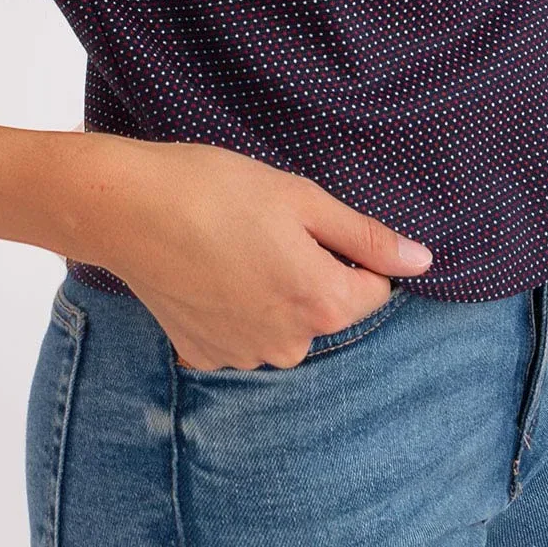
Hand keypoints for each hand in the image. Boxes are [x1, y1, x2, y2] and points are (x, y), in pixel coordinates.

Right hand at [74, 136, 434, 370]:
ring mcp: (242, 356)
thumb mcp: (301, 198)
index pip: (375, 290)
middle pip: (325, 309)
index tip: (307, 222)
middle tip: (264, 227)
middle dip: (309, 272)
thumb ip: (365, 237)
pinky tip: (207, 269)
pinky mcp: (203, 354)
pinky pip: (240, 332)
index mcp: (322, 304)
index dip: (349, 250)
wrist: (127, 208)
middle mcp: (288, 346)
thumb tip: (421, 261)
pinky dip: (232, 305)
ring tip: (230, 244)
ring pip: (282, 322)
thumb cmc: (216, 190)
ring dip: (270, 291)